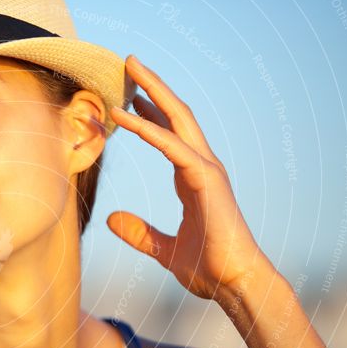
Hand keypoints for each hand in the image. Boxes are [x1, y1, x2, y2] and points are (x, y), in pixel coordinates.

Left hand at [107, 54, 271, 302]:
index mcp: (193, 179)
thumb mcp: (162, 249)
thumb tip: (111, 220)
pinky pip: (173, 147)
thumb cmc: (208, 268)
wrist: (234, 284)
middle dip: (152, 87)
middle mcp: (201, 167)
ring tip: (128, 67)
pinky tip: (125, 114)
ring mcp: (206, 170)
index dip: (148, 116)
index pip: (168, 136)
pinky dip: (148, 129)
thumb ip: (139, 233)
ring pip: (177, 120)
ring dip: (152, 91)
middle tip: (128, 63)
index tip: (127, 100)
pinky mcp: (206, 180)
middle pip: (175, 116)